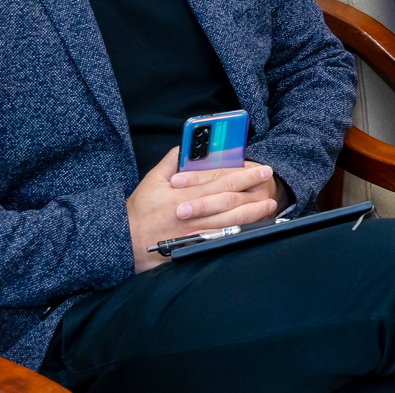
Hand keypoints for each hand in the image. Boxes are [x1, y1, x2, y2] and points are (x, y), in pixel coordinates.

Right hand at [126, 149, 279, 271]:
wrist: (124, 242)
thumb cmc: (139, 211)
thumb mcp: (151, 181)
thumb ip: (170, 162)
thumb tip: (186, 148)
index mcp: (183, 195)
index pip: (220, 181)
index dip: (243, 174)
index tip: (259, 168)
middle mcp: (191, 214)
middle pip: (229, 200)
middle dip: (253, 190)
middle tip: (270, 182)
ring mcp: (194, 233)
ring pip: (229, 221)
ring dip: (252, 213)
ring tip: (269, 204)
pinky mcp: (194, 247)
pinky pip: (220, 239)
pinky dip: (237, 233)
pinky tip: (252, 228)